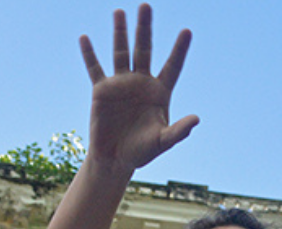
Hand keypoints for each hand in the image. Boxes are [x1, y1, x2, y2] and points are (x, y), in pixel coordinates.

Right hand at [80, 4, 198, 171]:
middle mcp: (141, 83)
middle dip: (145, 28)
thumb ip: (179, 131)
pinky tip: (85, 38)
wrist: (115, 159)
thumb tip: (196, 119)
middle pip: (144, 49)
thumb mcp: (162, 142)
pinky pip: (95, 68)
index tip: (187, 31)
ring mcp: (121, 84)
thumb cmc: (142, 152)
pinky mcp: (102, 91)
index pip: (172, 66)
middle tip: (146, 6)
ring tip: (120, 11)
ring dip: (120, 32)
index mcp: (159, 92)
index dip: (179, 50)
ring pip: (121, 52)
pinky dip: (90, 54)